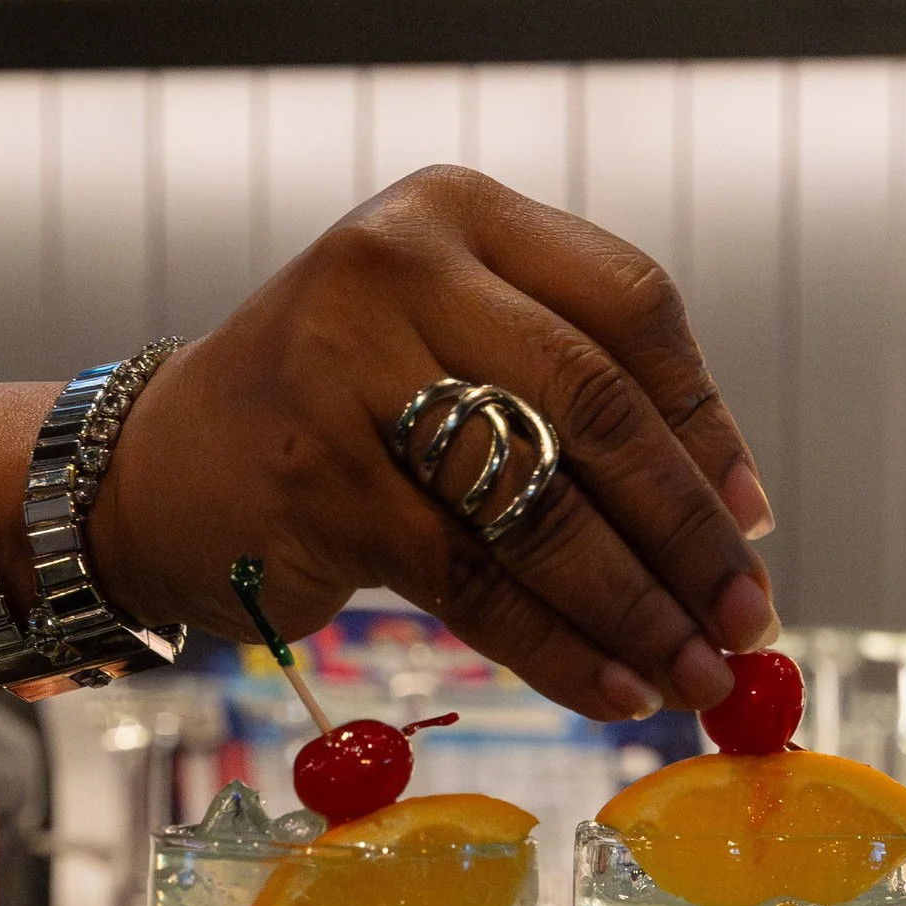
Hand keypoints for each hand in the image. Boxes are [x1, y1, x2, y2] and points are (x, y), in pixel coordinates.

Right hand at [88, 166, 778, 724]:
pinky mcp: (322, 478)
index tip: (751, 523)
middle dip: (688, 534)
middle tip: (746, 622)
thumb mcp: (447, 349)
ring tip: (694, 675)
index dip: (706, 422)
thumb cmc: (336, 416)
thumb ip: (571, 394)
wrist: (155, 473)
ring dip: (637, 609)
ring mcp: (351, 366)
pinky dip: (559, 648)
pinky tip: (612, 692)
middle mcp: (402, 264)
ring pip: (543, 507)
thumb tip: (734, 516)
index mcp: (458, 214)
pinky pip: (477, 580)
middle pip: (599, 408)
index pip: (631, 305)